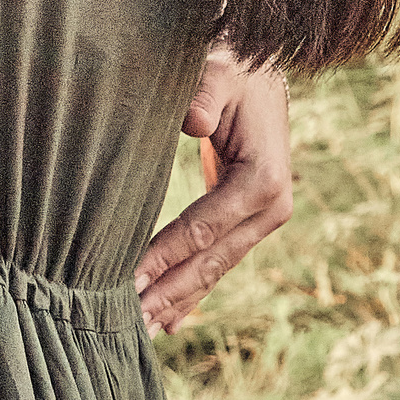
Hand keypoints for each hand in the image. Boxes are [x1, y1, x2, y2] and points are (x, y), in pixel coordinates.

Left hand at [134, 49, 293, 332]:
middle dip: (169, 292)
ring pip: (216, 270)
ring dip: (178, 300)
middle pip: (212, 261)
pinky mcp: (248, 222)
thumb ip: (205, 91)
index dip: (166, 253)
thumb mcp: (220, 69)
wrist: (260, 71)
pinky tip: (169, 319)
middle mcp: (270, 208)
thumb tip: (192, 121)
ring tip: (141, 331)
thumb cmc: (233, 68)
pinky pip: (218, 262)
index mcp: (263, 179)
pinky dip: (193, 291)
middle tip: (129, 321)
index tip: (129, 278)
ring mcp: (262, 220)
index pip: (204, 227)